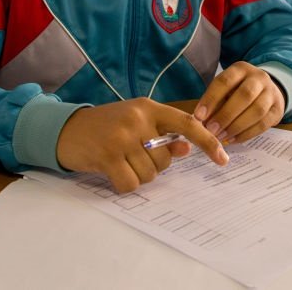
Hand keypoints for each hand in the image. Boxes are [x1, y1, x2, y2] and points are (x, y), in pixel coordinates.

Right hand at [55, 98, 227, 192]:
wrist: (67, 129)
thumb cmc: (106, 127)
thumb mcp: (136, 123)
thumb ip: (161, 134)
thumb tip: (186, 149)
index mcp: (148, 108)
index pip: (186, 124)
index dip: (207, 141)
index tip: (223, 158)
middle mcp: (137, 119)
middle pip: (165, 159)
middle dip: (153, 166)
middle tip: (132, 156)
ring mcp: (122, 136)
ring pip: (149, 174)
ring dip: (137, 175)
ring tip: (120, 161)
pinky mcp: (107, 155)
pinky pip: (131, 183)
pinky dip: (124, 185)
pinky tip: (112, 172)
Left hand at [194, 61, 285, 144]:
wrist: (268, 90)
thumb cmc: (239, 90)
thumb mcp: (226, 88)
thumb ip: (215, 102)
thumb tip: (199, 121)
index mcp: (241, 69)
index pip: (225, 81)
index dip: (211, 99)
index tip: (198, 116)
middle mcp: (259, 78)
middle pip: (244, 95)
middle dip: (225, 115)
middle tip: (211, 130)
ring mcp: (271, 93)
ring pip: (257, 111)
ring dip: (236, 126)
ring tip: (221, 138)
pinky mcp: (278, 110)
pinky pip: (263, 124)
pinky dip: (246, 134)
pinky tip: (232, 140)